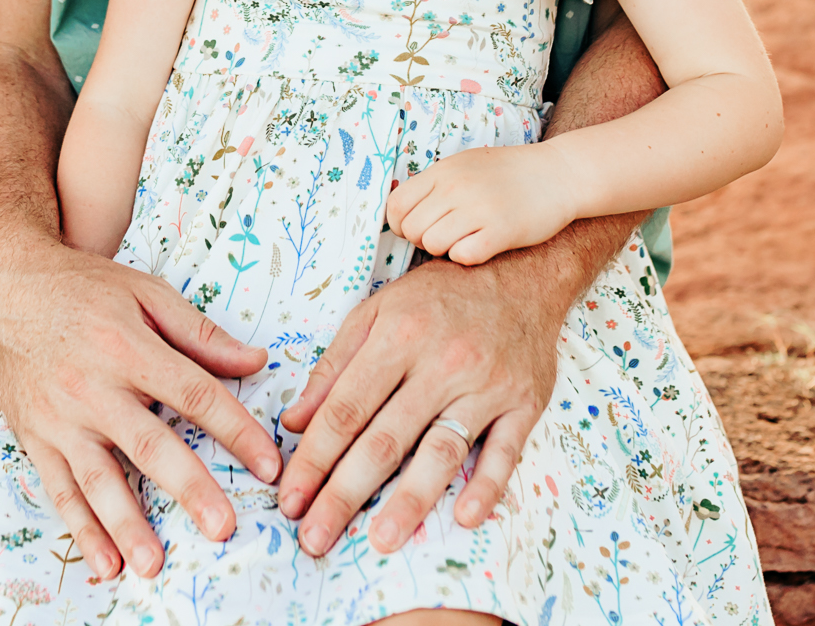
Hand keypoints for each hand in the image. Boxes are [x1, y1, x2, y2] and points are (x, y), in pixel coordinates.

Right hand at [0, 234, 276, 582]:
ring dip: (127, 525)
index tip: (270, 464)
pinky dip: (81, 530)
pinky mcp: (35, 437)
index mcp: (128, 346)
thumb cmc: (85, 288)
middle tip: (222, 526)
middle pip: (149, 443)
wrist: (9, 285)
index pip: (193, 393)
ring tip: (155, 564)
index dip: (236, 430)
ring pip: (98, 479)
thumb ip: (200, 333)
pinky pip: (59, 490)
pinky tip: (106, 563)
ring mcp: (60, 417)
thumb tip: (256, 362)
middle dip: (189, 487)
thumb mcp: (145, 292)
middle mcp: (93, 386)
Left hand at [275, 254, 559, 556]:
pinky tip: (464, 517)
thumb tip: (294, 421)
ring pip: (442, 450)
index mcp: (397, 337)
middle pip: (386, 439)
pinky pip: (505, 452)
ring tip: (379, 540)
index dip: (314, 457)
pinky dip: (486, 486)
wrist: (520, 273)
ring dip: (410, 500)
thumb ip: (334, 366)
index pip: (345, 409)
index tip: (289, 498)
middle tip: (316, 538)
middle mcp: (441, 363)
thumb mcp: (375, 312)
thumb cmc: (436, 297)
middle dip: (345, 493)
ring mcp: (486, 385)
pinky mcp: (525, 403)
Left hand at [386, 144, 581, 264]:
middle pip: (412, 229)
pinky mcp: (501, 232)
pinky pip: (462, 256)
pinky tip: (481, 246)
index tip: (416, 229)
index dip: (400, 224)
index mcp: (442, 171)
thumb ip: (433, 185)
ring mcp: (478, 209)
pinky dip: (466, 257)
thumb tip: (399, 212)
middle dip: (422, 240)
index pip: (396, 205)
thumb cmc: (508, 173)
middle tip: (445, 236)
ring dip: (444, 249)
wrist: (559, 174)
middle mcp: (455, 188)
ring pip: (433, 245)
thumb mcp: (463, 165)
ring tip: (463, 240)